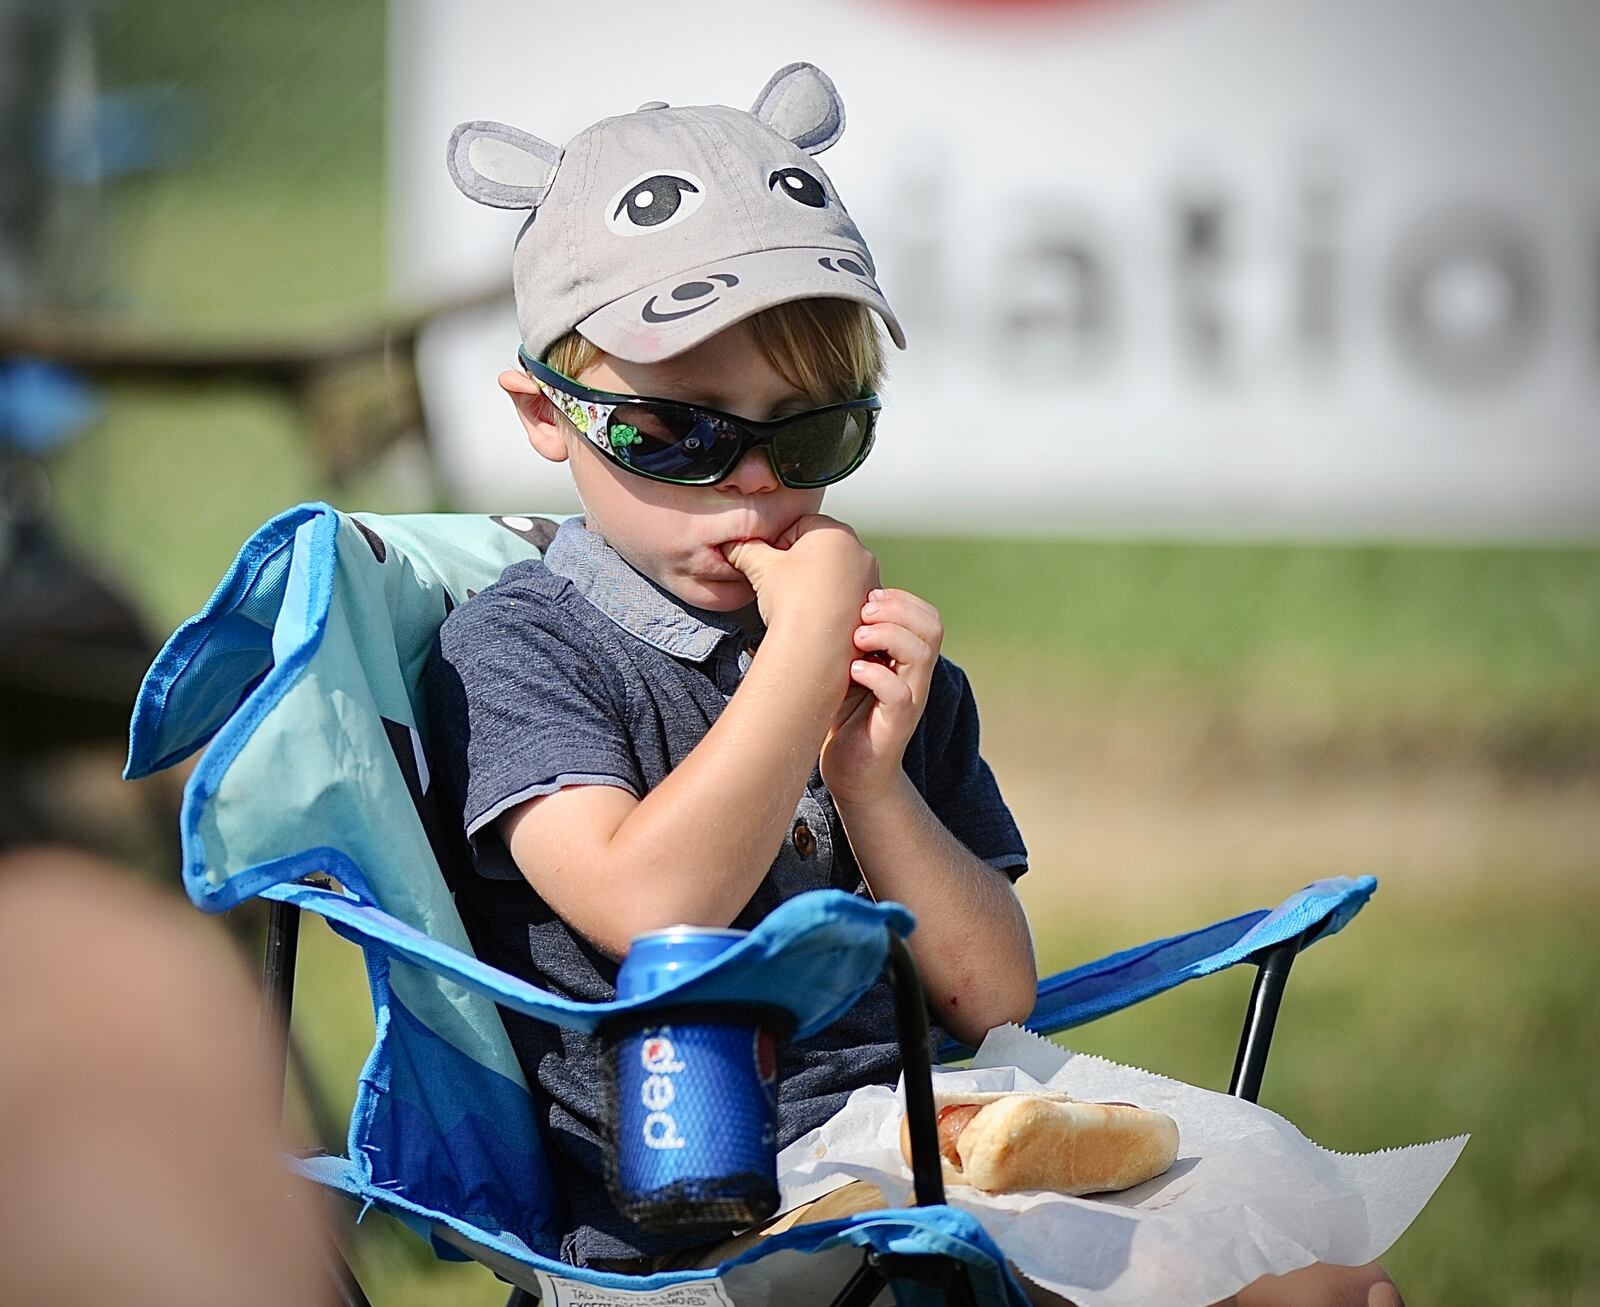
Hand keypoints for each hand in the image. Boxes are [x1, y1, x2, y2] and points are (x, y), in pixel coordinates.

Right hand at [722, 515, 879, 642]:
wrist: (814, 651)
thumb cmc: (793, 606)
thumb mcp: (760, 567)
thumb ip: (745, 548)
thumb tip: (734, 545)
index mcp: (835, 532)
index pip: (800, 525)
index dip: (780, 544)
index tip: (771, 563)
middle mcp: (860, 553)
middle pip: (821, 548)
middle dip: (800, 563)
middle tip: (783, 584)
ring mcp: (870, 581)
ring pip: (836, 573)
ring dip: (817, 582)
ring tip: (799, 602)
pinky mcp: (871, 607)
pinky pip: (848, 596)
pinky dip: (833, 602)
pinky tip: (816, 615)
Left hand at [820, 588, 943, 803]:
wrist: (850, 773)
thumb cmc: (843, 715)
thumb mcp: (847, 667)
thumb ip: (851, 638)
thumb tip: (829, 597)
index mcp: (908, 660)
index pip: (928, 616)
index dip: (902, 599)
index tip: (867, 597)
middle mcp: (915, 678)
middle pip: (933, 627)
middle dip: (897, 609)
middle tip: (863, 612)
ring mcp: (910, 701)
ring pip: (921, 654)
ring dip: (888, 636)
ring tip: (858, 639)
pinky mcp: (896, 726)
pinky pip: (900, 694)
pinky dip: (876, 676)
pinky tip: (853, 672)